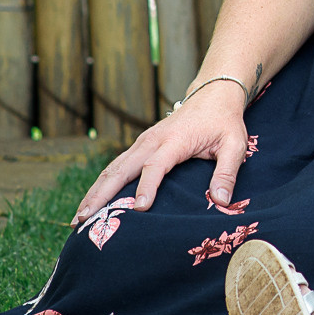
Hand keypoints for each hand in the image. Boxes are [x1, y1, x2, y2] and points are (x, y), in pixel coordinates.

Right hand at [70, 81, 253, 222]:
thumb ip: (227, 172)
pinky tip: (91, 203)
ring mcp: (142, 142)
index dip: (147, 186)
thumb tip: (221, 200)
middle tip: (84, 219)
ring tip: (78, 218)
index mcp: (175, 140)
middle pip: (121, 168)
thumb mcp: (235, 145)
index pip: (157, 165)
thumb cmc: (224, 123)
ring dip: (95, 191)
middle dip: (102, 194)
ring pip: (113, 168)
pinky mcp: (140, 147)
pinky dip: (101, 185)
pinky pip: (116, 167)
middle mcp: (152, 140)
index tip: (140, 208)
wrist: (213, 95)